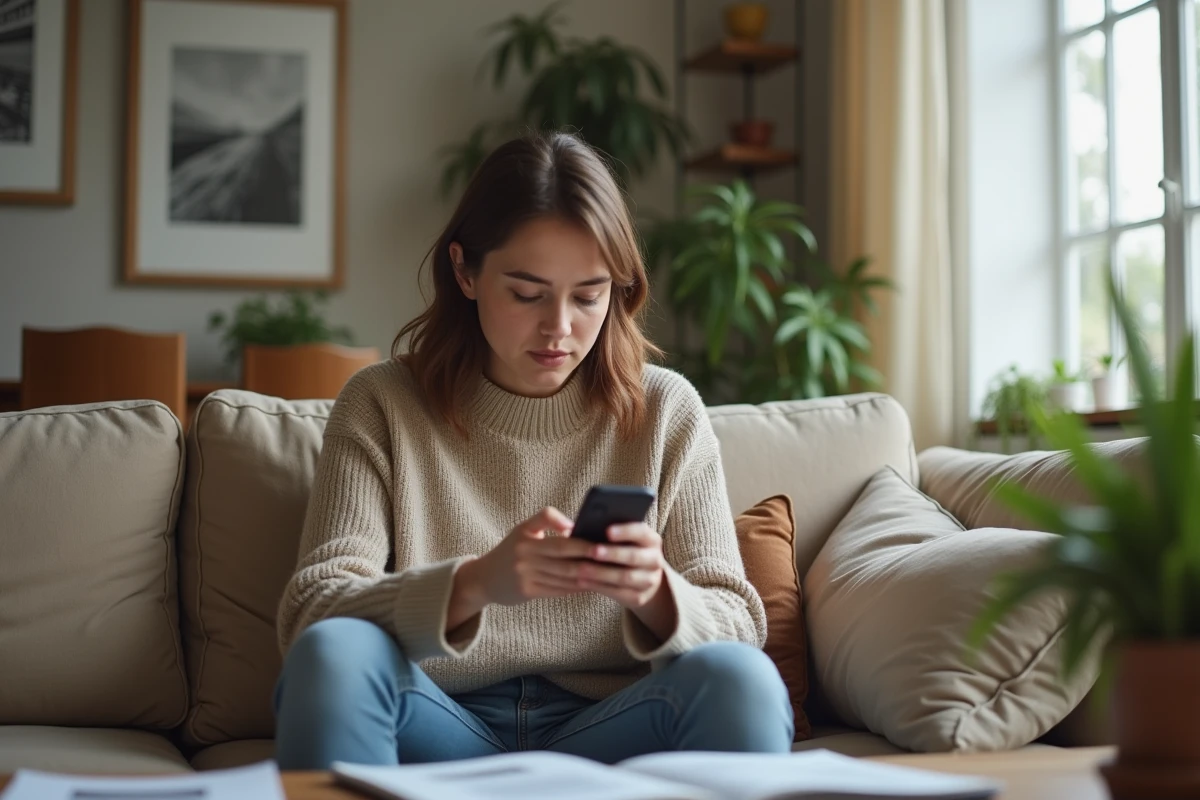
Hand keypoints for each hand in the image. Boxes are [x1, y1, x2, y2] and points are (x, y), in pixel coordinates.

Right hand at [467, 507, 596, 606]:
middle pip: (563, 550)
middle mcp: (523, 551)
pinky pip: (558, 589)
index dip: (565, 522)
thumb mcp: (522, 532)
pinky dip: (577, 587)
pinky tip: (591, 584)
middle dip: (589, 552)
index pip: (545, 517)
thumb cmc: (511, 551)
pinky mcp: (527, 591)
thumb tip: (576, 529)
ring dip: (588, 573)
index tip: (585, 527)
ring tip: (607, 571)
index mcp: (524, 531)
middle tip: (610, 552)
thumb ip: (545, 524)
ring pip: (564, 572)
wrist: (483, 579)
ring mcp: (525, 572)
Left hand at [577, 522, 665, 609]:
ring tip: (581, 568)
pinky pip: (618, 593)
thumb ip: (614, 534)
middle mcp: (654, 560)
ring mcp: (649, 580)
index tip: (607, 531)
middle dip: (612, 554)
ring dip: (601, 573)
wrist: (642, 579)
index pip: (641, 532)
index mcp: (652, 540)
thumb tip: (591, 528)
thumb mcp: (627, 541)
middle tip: (593, 551)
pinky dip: (598, 586)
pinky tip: (582, 581)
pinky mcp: (639, 597)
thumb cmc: (627, 551)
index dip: (625, 531)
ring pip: (625, 577)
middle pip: (634, 556)